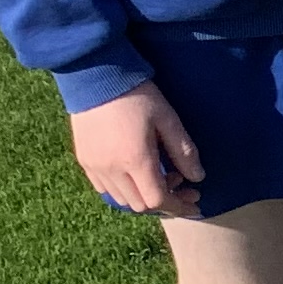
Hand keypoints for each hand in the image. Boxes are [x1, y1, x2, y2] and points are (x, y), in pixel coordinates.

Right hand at [69, 82, 201, 214]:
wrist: (96, 77)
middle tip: (184, 184)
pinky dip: (125, 190)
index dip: (179, 206)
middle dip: (165, 201)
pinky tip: (137, 173)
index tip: (196, 204)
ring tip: (162, 175)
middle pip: (140, 205)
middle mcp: (111, 169)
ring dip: (144, 196)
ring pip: (122, 199)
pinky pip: (105, 188)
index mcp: (135, 160)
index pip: (158, 200)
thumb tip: (198, 178)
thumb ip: (184, 151)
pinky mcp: (84, 160)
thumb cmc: (138, 95)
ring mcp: (94, 167)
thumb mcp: (168, 119)